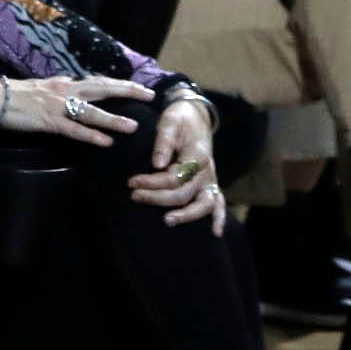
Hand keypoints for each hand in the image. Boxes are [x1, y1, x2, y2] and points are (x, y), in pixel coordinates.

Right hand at [0, 73, 150, 143]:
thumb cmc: (20, 95)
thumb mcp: (48, 89)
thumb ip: (66, 92)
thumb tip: (83, 95)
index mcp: (67, 83)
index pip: (100, 81)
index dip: (121, 84)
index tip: (141, 86)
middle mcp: (67, 90)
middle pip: (103, 88)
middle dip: (127, 91)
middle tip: (149, 95)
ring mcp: (58, 105)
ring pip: (92, 112)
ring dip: (113, 120)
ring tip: (133, 126)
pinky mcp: (48, 121)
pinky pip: (73, 129)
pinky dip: (90, 135)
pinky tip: (104, 142)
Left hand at [128, 95, 225, 229]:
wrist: (195, 116)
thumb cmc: (180, 119)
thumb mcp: (170, 121)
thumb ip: (164, 141)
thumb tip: (157, 164)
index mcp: (197, 155)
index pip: (174, 177)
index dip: (152, 182)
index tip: (131, 182)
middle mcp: (206, 170)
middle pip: (184, 194)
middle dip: (157, 197)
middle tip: (135, 195)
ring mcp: (210, 179)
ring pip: (204, 204)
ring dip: (187, 215)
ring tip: (167, 220)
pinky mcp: (210, 183)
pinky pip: (218, 203)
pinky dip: (219, 218)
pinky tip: (215, 233)